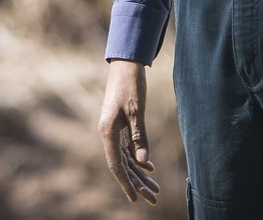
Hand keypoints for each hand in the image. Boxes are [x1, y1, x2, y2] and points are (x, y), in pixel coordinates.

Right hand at [98, 60, 159, 205]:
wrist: (125, 64)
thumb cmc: (131, 84)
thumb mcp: (137, 111)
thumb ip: (139, 136)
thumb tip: (142, 162)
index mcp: (108, 132)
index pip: (117, 165)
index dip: (126, 184)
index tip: (136, 199)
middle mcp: (108, 134)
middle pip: (123, 165)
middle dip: (138, 183)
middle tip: (154, 198)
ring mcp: (113, 130)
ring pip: (126, 158)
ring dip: (140, 173)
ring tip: (155, 188)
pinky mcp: (119, 125)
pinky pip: (127, 148)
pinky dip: (138, 158)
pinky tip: (149, 167)